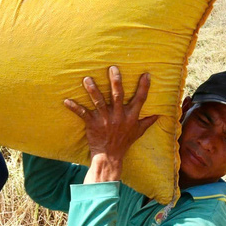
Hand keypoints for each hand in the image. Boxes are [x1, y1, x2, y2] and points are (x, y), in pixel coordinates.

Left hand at [65, 66, 155, 183]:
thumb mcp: (139, 132)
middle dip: (115, 81)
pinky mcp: (92, 124)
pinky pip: (82, 114)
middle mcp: (118, 116)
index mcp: (131, 117)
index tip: (146, 74)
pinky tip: (66, 101)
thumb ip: (148, 121)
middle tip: (112, 68)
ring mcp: (105, 120)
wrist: (109, 157)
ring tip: (87, 79)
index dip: (144, 87)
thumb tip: (159, 114)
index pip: (140, 100)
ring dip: (92, 90)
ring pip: (98, 102)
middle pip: (117, 96)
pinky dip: (74, 108)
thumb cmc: (124, 143)